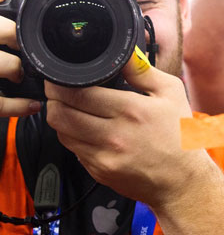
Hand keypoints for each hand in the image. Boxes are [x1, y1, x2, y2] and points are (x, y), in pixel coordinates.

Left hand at [45, 53, 214, 210]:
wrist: (182, 181)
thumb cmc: (179, 136)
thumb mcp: (170, 94)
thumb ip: (142, 71)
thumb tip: (123, 53)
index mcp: (130, 111)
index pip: (77, 94)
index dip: (59, 84)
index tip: (56, 79)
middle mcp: (113, 135)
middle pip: (59, 114)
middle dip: (52, 99)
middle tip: (56, 92)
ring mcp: (102, 156)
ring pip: (60, 131)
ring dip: (59, 117)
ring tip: (69, 108)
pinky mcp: (97, 171)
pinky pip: (72, 148)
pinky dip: (71, 136)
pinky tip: (83, 129)